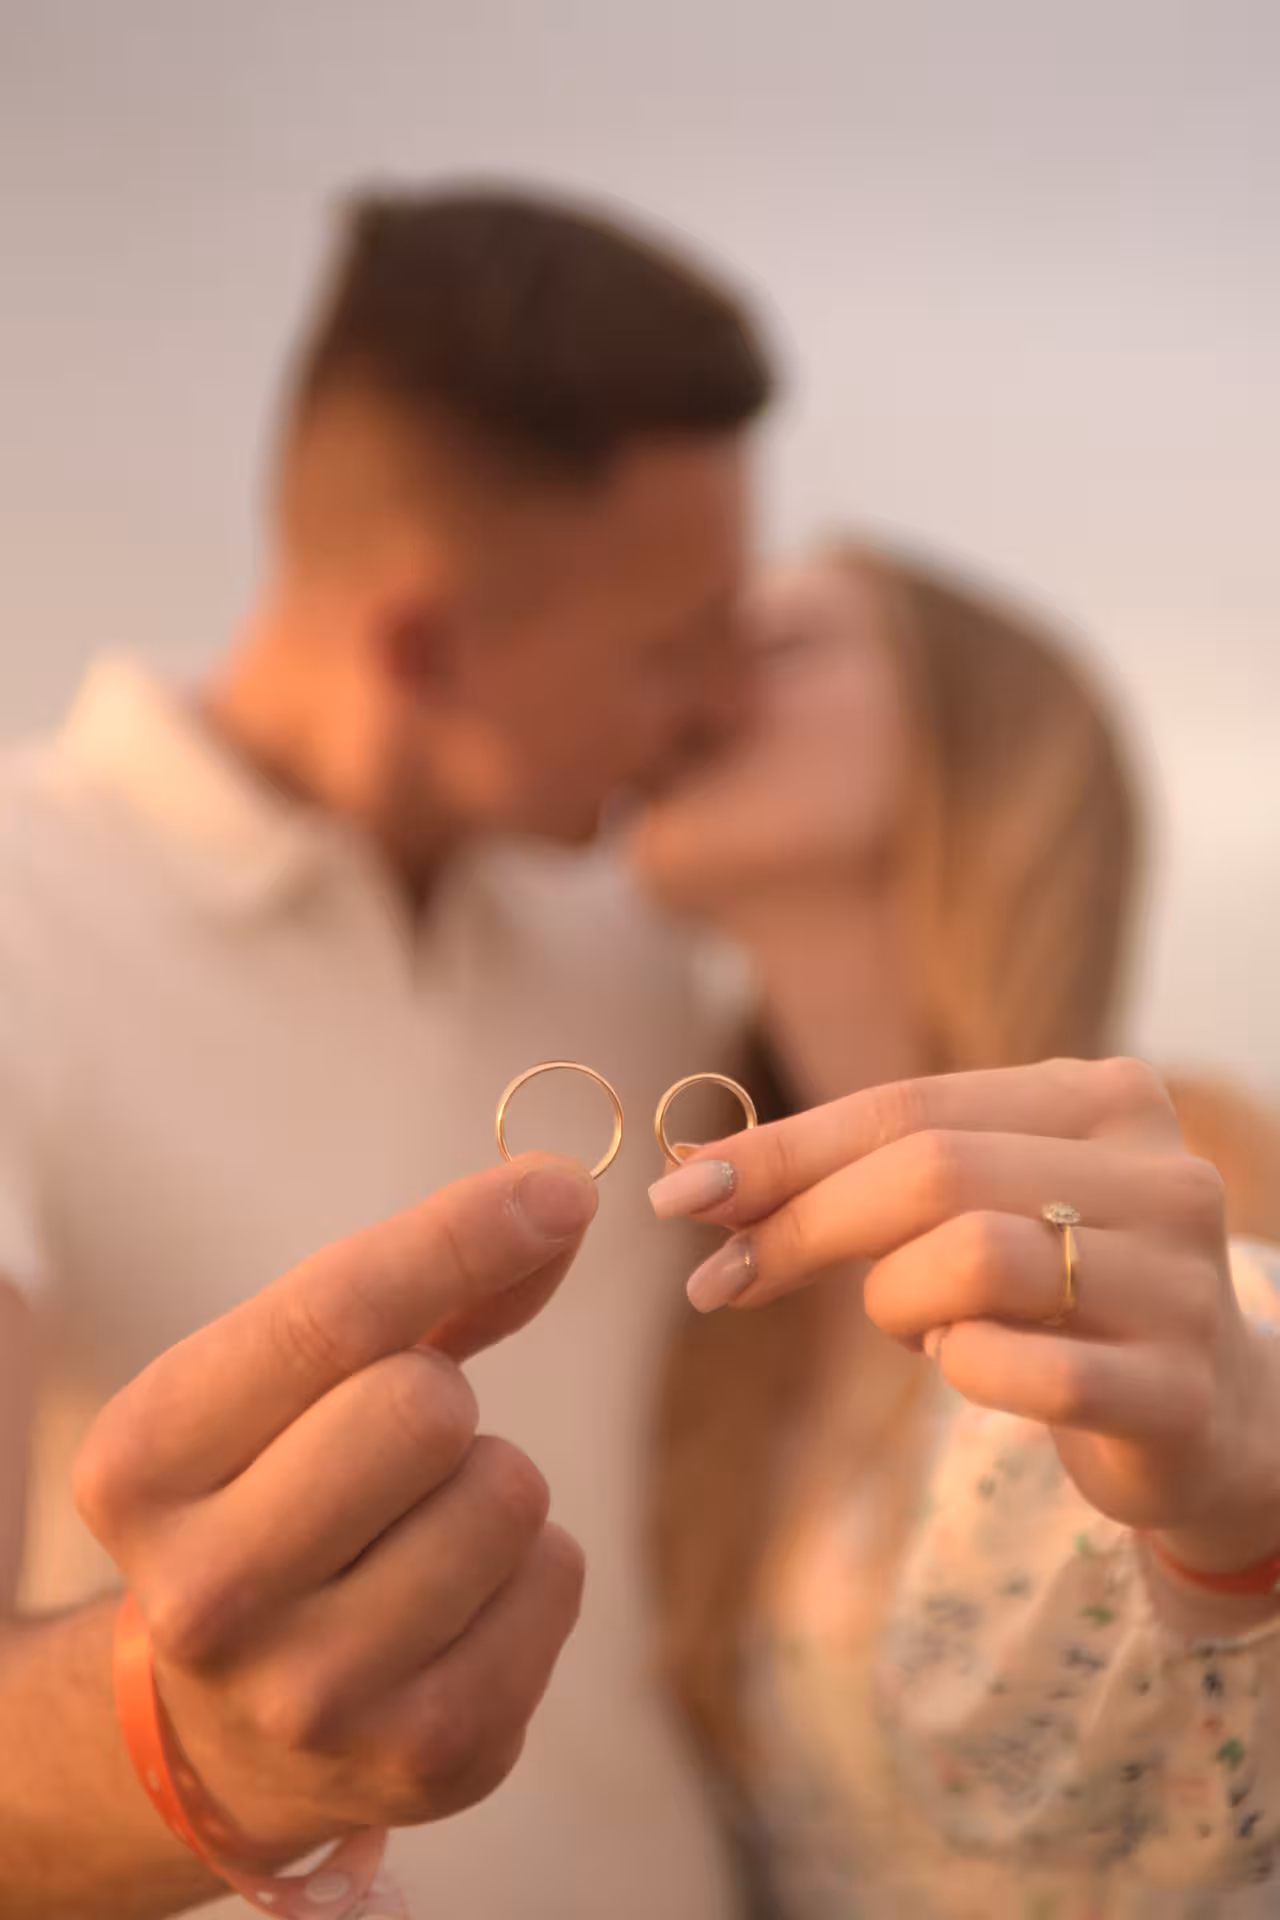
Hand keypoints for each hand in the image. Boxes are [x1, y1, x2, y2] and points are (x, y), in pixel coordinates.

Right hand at [75, 1154, 595, 1856]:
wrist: (226, 1727)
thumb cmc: (276, 1498)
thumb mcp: (289, 1386)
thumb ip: (425, 1280)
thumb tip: (560, 1199)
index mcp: (143, 1464)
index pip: (331, 1315)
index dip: (463, 1233)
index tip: (558, 1190)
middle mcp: (206, 1593)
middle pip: (424, 1406)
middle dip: (444, 1396)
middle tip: (400, 1444)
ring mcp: (313, 1694)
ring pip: (507, 1492)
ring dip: (493, 1483)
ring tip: (421, 1530)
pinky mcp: (424, 1758)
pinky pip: (558, 1576)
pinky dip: (534, 1566)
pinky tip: (458, 1604)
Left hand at [649, 1058, 1279, 1576]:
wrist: (1211, 1411)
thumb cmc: (1059, 1294)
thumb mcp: (975, 1210)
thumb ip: (864, 1179)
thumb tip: (700, 1178)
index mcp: (1102, 1099)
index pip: (910, 1103)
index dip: (783, 1148)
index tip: (679, 1193)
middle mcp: (1159, 1170)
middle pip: (932, 1170)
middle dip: (805, 1226)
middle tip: (724, 1282)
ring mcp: (1181, 1280)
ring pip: (973, 1260)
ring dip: (897, 1305)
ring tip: (914, 1330)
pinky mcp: (1179, 1389)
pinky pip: (1021, 1370)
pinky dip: (962, 1373)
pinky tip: (971, 1371)